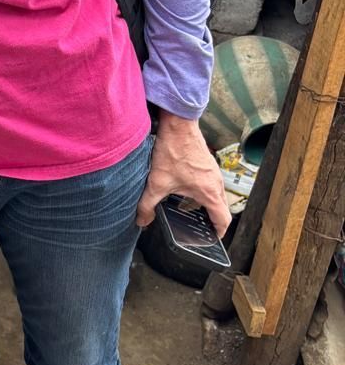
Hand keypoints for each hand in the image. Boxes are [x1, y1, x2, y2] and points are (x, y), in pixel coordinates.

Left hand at [136, 113, 230, 235]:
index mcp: (209, 192)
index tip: (212, 239)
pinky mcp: (208, 164)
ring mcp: (214, 172)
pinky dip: (205, 193)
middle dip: (214, 221)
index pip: (223, 219)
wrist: (178, 125)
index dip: (219, 233)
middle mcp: (216, 183)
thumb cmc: (172, 152)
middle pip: (222, 208)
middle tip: (202, 230)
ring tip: (194, 214)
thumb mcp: (156, 183)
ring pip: (218, 195)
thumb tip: (142, 221)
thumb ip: (147, 206)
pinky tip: (188, 192)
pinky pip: (212, 184)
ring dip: (210, 206)